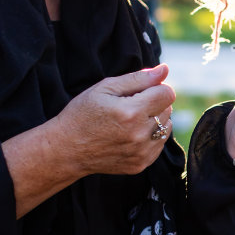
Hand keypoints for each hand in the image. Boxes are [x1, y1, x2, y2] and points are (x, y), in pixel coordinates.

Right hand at [54, 65, 176, 178]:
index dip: (156, 87)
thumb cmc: (82, 114)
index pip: (167, 93)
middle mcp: (140, 134)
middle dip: (153, 103)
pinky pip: (159, 145)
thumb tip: (164, 70)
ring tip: (130, 120)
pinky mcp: (141, 164)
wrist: (66, 149)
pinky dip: (150, 137)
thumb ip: (138, 78)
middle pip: (168, 109)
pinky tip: (129, 134)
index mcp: (132, 112)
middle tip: (130, 105)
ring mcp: (141, 152)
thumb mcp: (105, 88)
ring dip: (154, 120)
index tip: (141, 90)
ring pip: (167, 127)